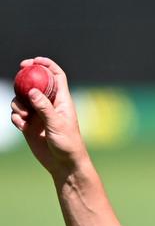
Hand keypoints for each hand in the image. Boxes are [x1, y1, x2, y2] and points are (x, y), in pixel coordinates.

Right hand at [9, 57, 88, 178]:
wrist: (63, 164)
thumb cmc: (68, 144)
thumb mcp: (57, 124)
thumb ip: (44, 107)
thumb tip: (33, 90)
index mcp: (62, 101)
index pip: (56, 76)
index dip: (46, 65)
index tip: (33, 61)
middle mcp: (49, 105)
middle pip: (34, 84)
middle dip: (24, 79)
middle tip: (18, 75)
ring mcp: (38, 114)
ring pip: (21, 99)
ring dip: (18, 104)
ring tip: (25, 116)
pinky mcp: (29, 125)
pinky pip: (17, 115)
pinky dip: (16, 117)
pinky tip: (22, 126)